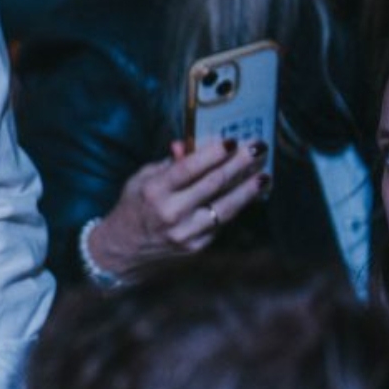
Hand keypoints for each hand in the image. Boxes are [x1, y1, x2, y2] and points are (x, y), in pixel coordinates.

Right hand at [91, 138, 265, 279]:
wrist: (124, 248)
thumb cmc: (135, 207)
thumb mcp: (143, 178)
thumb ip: (171, 163)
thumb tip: (197, 145)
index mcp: (155, 191)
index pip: (188, 168)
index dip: (213, 153)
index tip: (232, 140)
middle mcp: (171, 213)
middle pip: (213, 184)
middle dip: (239, 164)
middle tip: (257, 148)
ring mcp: (186, 232)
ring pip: (226, 207)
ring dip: (248, 189)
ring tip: (264, 174)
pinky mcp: (197, 246)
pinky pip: (222, 222)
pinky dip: (236, 206)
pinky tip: (248, 193)